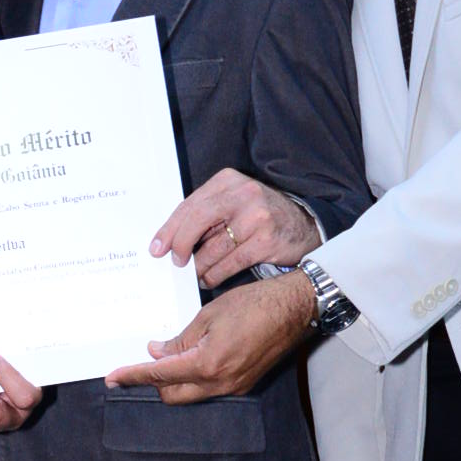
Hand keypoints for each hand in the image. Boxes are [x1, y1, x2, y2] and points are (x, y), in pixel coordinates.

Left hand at [106, 272, 317, 401]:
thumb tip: (157, 352)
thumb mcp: (208, 316)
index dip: (133, 376)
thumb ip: (180, 339)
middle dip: (153, 382)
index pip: (159, 375)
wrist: (294, 309)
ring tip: (164, 358)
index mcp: (207, 364)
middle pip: (172, 394)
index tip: (113, 378)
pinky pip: (208, 389)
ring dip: (173, 381)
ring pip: (190, 394)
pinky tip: (190, 358)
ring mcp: (234, 387)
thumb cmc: (253, 304)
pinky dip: (193, 378)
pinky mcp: (243, 384)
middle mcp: (220, 383)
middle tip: (138, 364)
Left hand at [151, 169, 319, 289]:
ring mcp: (256, 216)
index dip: (169, 229)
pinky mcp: (266, 240)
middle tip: (176, 263)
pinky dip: (216, 275)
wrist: (303, 226)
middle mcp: (243, 194)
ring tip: (197, 274)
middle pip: (198, 220)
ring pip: (213, 248)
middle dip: (180, 245)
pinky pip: (230, 263)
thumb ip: (206, 215)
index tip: (157, 248)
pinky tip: (211, 278)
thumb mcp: (233, 203)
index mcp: (228, 181)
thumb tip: (171, 240)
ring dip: (200, 267)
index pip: (190, 205)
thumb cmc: (260, 216)